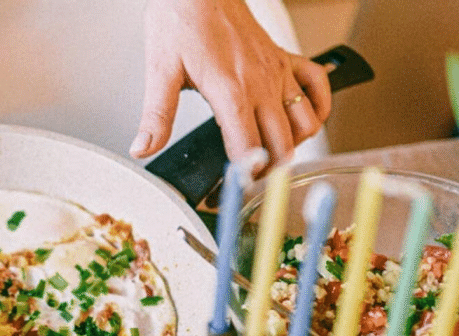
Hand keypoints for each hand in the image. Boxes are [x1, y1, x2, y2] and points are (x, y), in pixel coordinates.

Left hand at [130, 0, 331, 175]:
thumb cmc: (180, 21)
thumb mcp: (160, 70)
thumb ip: (155, 116)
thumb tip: (144, 148)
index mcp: (230, 92)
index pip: (248, 148)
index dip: (246, 175)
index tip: (238, 187)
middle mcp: (261, 84)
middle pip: (282, 143)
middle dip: (269, 168)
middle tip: (251, 178)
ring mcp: (277, 71)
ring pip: (305, 122)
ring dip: (294, 144)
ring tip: (271, 154)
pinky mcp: (285, 58)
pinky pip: (317, 87)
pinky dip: (317, 108)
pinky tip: (301, 120)